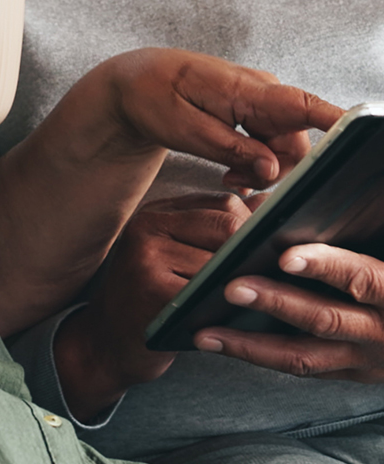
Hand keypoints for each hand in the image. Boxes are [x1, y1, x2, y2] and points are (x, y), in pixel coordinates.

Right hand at [55, 192, 253, 418]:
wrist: (105, 344)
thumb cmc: (151, 302)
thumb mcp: (177, 257)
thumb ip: (216, 234)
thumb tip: (271, 212)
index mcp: (158, 212)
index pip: (224, 204)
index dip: (256, 229)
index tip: (275, 254)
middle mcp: (148, 224)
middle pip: (226, 224)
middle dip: (254, 253)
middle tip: (274, 280)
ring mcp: (146, 253)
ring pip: (221, 258)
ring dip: (245, 280)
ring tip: (257, 297)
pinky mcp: (151, 287)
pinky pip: (207, 290)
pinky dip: (227, 304)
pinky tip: (234, 317)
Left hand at [88, 48, 341, 190]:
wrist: (132, 80)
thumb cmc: (151, 96)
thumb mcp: (184, 129)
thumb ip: (231, 150)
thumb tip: (272, 171)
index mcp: (246, 90)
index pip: (305, 106)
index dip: (338, 124)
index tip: (362, 138)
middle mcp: (262, 91)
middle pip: (298, 143)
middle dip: (276, 171)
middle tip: (235, 183)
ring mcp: (259, 100)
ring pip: (285, 147)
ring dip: (263, 170)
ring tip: (227, 177)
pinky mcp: (253, 110)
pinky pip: (271, 143)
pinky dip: (256, 162)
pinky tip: (231, 172)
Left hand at [194, 244, 383, 381]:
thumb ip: (360, 228)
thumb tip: (314, 198)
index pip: (360, 278)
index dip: (324, 265)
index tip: (285, 256)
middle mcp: (381, 332)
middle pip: (323, 319)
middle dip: (275, 303)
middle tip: (231, 287)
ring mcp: (364, 359)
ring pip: (304, 358)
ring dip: (251, 346)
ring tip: (206, 333)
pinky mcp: (350, 374)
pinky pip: (302, 369)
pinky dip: (261, 358)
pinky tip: (226, 345)